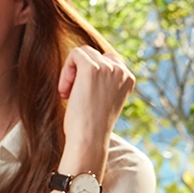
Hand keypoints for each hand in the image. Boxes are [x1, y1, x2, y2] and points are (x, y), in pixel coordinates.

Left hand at [57, 46, 135, 172]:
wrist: (89, 139)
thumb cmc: (91, 125)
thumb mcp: (103, 99)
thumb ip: (103, 81)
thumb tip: (86, 63)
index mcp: (128, 79)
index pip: (108, 60)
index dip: (92, 73)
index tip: (85, 94)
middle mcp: (121, 71)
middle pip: (94, 55)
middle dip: (79, 72)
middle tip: (72, 95)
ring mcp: (108, 68)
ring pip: (83, 53)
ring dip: (71, 72)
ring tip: (67, 93)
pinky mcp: (92, 68)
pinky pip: (75, 54)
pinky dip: (66, 71)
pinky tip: (65, 91)